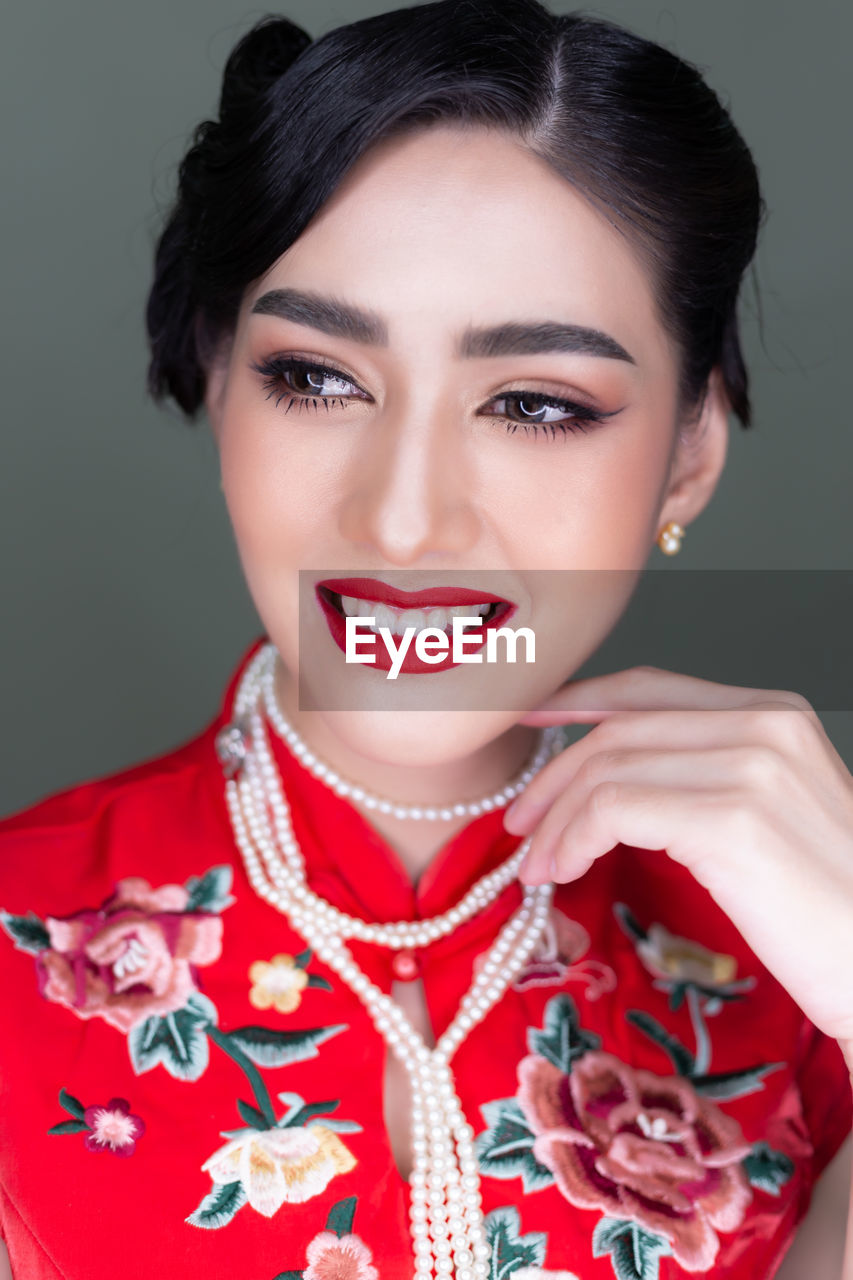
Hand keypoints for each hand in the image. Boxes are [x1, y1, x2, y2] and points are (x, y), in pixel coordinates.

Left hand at [505, 665, 852, 1047]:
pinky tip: (566, 871)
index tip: (527, 719)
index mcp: (774, 713)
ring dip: (556, 822)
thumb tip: (612, 784)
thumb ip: (707, 776)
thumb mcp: (771, 815)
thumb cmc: (830, 908)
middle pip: (619, 730)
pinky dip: (573, 839)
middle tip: (521, 825)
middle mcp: (763, 724)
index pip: (651, 688)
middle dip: (554, 777)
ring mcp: (750, 767)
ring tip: (539, 868)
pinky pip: (614, 811)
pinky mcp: (732, 820)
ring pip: (607, 772)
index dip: (578, 700)